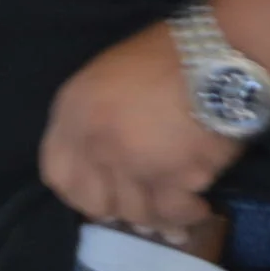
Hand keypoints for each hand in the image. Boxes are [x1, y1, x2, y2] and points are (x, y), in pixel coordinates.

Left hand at [39, 21, 240, 244]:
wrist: (213, 55)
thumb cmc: (162, 57)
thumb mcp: (106, 78)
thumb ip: (94, 119)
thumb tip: (103, 162)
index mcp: (73, 110)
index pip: (56, 174)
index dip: (79, 192)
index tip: (103, 195)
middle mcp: (94, 140)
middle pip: (95, 202)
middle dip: (118, 209)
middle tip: (142, 204)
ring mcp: (131, 161)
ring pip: (136, 213)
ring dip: (157, 215)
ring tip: (175, 205)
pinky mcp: (171, 177)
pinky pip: (174, 212)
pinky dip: (188, 213)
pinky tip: (199, 205)